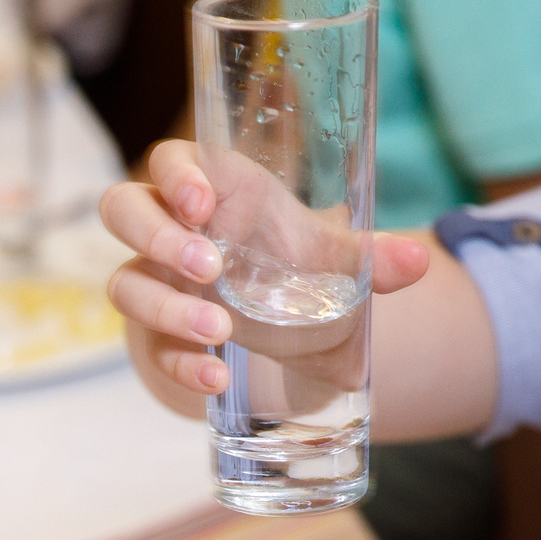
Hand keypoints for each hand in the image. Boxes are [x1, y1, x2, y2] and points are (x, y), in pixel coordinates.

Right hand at [100, 139, 428, 415]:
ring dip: (168, 307)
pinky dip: (179, 363)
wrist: (274, 330)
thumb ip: (368, 258)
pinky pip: (149, 346)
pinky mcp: (155, 335)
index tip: (202, 203)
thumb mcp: (328, 261)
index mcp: (210, 191)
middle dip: (158, 237)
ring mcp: (155, 283)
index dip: (174, 176)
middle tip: (210, 266)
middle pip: (123, 211)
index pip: (168, 162)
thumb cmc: (289, 269)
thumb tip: (417, 264)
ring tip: (221, 330)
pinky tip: (216, 377)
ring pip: (126, 284)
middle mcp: (169, 232)